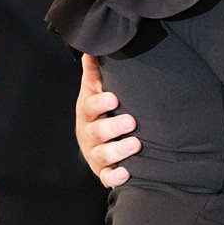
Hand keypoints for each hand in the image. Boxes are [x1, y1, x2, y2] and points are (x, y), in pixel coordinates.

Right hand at [76, 54, 139, 187]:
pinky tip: (128, 173)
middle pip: (96, 132)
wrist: (96, 140)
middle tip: (131, 122)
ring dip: (119, 151)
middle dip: (113, 127)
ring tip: (136, 144)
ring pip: (103, 155)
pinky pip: (107, 177)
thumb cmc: (99, 109)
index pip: (89, 106)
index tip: (115, 97)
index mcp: (87, 112)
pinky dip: (116, 177)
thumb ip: (94, 70)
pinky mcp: (103, 171)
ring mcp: (95, 154)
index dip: (100, 102)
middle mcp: (88, 134)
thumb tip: (91, 47)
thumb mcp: (94, 88)